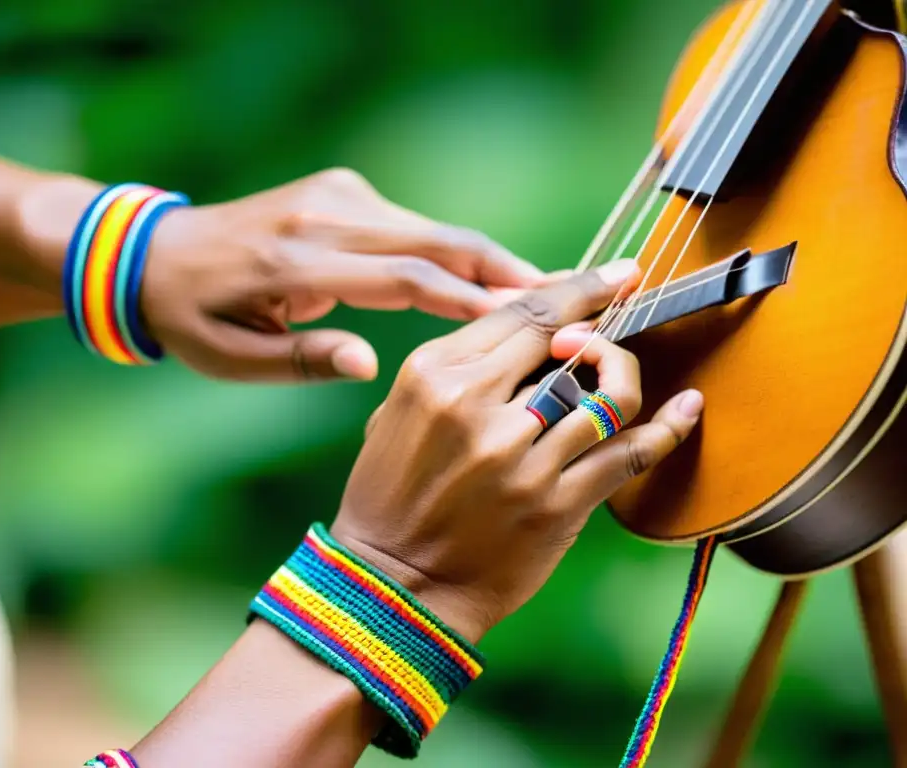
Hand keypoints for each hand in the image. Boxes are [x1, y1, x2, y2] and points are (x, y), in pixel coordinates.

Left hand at [139, 168, 545, 381]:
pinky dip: (452, 251)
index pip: (404, 278)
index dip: (470, 299)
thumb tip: (373, 365)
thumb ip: (304, 359)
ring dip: (486, 260)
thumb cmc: (196, 319)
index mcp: (296, 266)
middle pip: (435, 241)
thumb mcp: (233, 359)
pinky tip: (487, 278)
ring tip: (544, 291)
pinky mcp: (340, 189)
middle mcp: (324, 217)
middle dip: (505, 269)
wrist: (157, 254)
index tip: (530, 317)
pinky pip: (410, 224)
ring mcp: (334, 195)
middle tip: (569, 289)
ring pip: (430, 229)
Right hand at [328, 260, 704, 642]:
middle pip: (567, 338)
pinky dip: (668, 427)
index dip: (578, 288)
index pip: (521, 312)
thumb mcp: (396, 413)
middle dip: (603, 319)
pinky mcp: (556, 504)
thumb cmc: (390, 496)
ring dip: (622, 371)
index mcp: (434, 375)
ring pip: (606, 391)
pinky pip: (630, 452)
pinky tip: (688, 406)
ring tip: (619, 369)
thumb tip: (526, 332)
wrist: (393, 584)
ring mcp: (521, 458)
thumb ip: (455, 369)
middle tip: (625, 304)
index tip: (613, 275)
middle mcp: (478, 408)